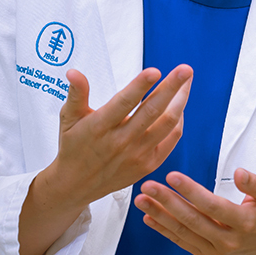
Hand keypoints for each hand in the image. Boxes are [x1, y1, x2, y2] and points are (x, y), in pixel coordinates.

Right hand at [18, 65, 191, 254]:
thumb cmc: (74, 146)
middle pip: (152, 111)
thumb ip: (76, 94)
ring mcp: (137, 154)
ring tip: (186, 80)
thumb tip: (73, 72)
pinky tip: (179, 105)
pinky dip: (178, 120)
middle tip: (185, 69)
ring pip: (167, 124)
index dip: (140, 86)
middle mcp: (121, 141)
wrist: (77, 185)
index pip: (123, 103)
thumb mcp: (69, 118)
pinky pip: (171, 139)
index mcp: (100, 127)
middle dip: (172, 87)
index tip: (155, 71)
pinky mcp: (148, 164)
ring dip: (180, 100)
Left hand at [136, 168, 255, 254]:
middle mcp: (228, 240)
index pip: (213, 206)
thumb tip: (240, 173)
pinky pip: (181, 241)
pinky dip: (163, 229)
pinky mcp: (206, 254)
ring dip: (160, 215)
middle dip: (167, 202)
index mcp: (245, 223)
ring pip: (183, 232)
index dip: (191, 192)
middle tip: (148, 186)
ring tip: (142, 199)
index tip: (172, 176)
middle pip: (193, 220)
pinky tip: (148, 216)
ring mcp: (215, 250)